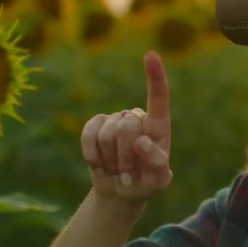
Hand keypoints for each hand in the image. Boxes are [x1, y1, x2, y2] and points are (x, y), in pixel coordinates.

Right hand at [80, 51, 171, 206]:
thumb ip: (158, 164)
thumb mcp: (159, 181)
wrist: (121, 191)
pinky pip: (88, 135)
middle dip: (125, 157)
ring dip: (111, 160)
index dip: (155, 76)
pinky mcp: (94, 126)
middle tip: (129, 174)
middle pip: (126, 127)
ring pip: (107, 134)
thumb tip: (142, 142)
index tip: (151, 55)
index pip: (158, 97)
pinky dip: (93, 155)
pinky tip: (100, 165)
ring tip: (118, 170)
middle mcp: (136, 117)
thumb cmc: (145, 183)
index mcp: (158, 125)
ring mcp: (114, 120)